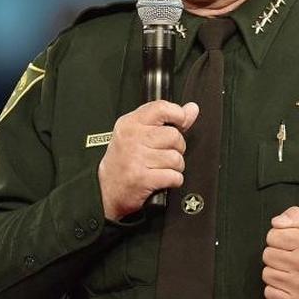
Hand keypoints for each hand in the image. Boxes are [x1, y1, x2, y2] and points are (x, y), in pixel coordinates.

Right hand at [98, 100, 198, 220]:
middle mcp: (132, 138)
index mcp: (130, 123)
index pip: (161, 108)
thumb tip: (192, 109)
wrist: (107, 190)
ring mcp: (136, 158)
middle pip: (174, 136)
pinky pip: (174, 176)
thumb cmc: (125, 160)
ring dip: (175, 167)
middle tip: (164, 154)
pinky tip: (161, 179)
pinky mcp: (141, 178)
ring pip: (176, 158)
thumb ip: (168, 120)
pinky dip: (173, 181)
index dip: (178, 115)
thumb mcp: (140, 134)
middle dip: (177, 148)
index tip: (179, 124)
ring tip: (160, 168)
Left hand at [262, 206, 298, 298]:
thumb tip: (276, 222)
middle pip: (267, 255)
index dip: (279, 238)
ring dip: (276, 272)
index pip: (273, 235)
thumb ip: (295, 216)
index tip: (289, 243)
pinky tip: (288, 285)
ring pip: (267, 274)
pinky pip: (269, 294)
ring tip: (291, 272)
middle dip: (277, 255)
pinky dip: (275, 291)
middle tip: (291, 258)